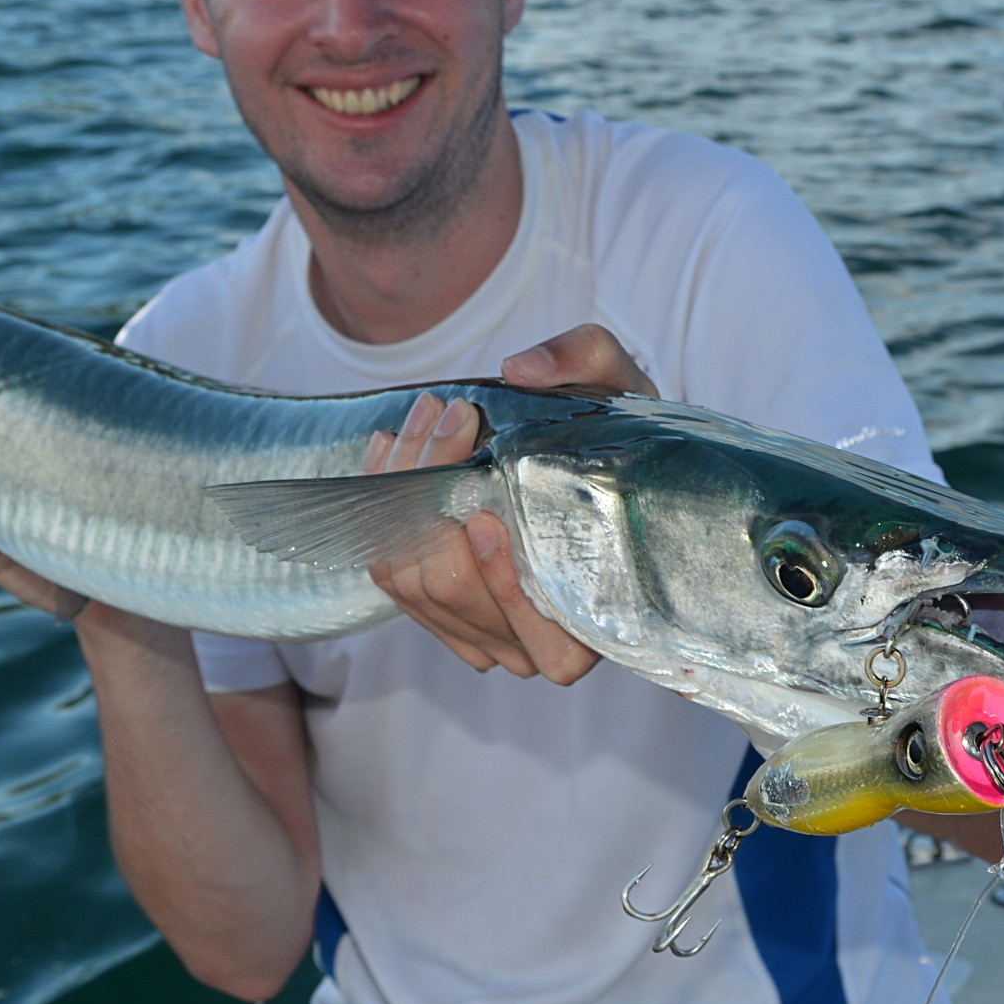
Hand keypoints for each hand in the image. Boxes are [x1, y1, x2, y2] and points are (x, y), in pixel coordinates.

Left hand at [365, 324, 655, 684]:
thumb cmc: (621, 435)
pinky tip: (390, 450)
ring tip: (423, 418)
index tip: (485, 513)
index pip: (547, 643)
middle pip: (456, 591)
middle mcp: (539, 643)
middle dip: (436, 495)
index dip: (504, 584)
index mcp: (600, 614)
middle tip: (450, 414)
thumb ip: (586, 360)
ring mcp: (487, 635)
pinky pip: (390, 575)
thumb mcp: (624, 386)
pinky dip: (379, 511)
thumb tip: (523, 369)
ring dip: (403, 491)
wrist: (602, 463)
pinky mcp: (444, 613)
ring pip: (411, 582)